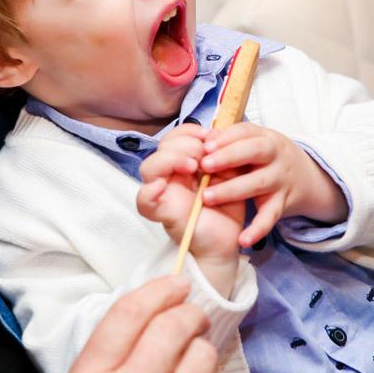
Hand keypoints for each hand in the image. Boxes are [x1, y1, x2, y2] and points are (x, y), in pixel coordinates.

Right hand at [54, 276, 226, 372]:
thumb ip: (110, 349)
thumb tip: (159, 300)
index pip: (130, 313)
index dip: (159, 289)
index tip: (175, 283)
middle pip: (173, 325)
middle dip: (187, 312)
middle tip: (189, 316)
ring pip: (203, 353)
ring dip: (197, 350)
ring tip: (186, 366)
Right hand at [138, 125, 245, 291]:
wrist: (227, 241)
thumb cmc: (226, 208)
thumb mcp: (229, 174)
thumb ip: (221, 155)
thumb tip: (215, 133)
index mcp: (185, 165)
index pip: (175, 137)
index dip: (190, 131)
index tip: (211, 136)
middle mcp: (170, 177)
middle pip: (161, 147)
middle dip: (186, 144)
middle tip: (206, 156)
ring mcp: (163, 194)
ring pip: (148, 167)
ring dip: (171, 159)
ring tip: (194, 167)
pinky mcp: (163, 213)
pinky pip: (143, 201)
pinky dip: (149, 192)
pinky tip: (162, 187)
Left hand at [198, 123, 347, 247]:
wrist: (308, 178)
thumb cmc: (269, 158)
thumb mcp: (256, 143)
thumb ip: (232, 141)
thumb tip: (205, 140)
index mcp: (265, 137)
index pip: (246, 132)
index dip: (225, 138)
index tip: (204, 145)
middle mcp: (276, 156)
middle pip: (254, 151)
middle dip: (228, 157)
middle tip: (204, 165)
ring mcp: (281, 179)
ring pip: (259, 183)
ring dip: (232, 190)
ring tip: (206, 197)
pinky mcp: (283, 203)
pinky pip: (270, 217)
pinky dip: (258, 229)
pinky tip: (242, 239)